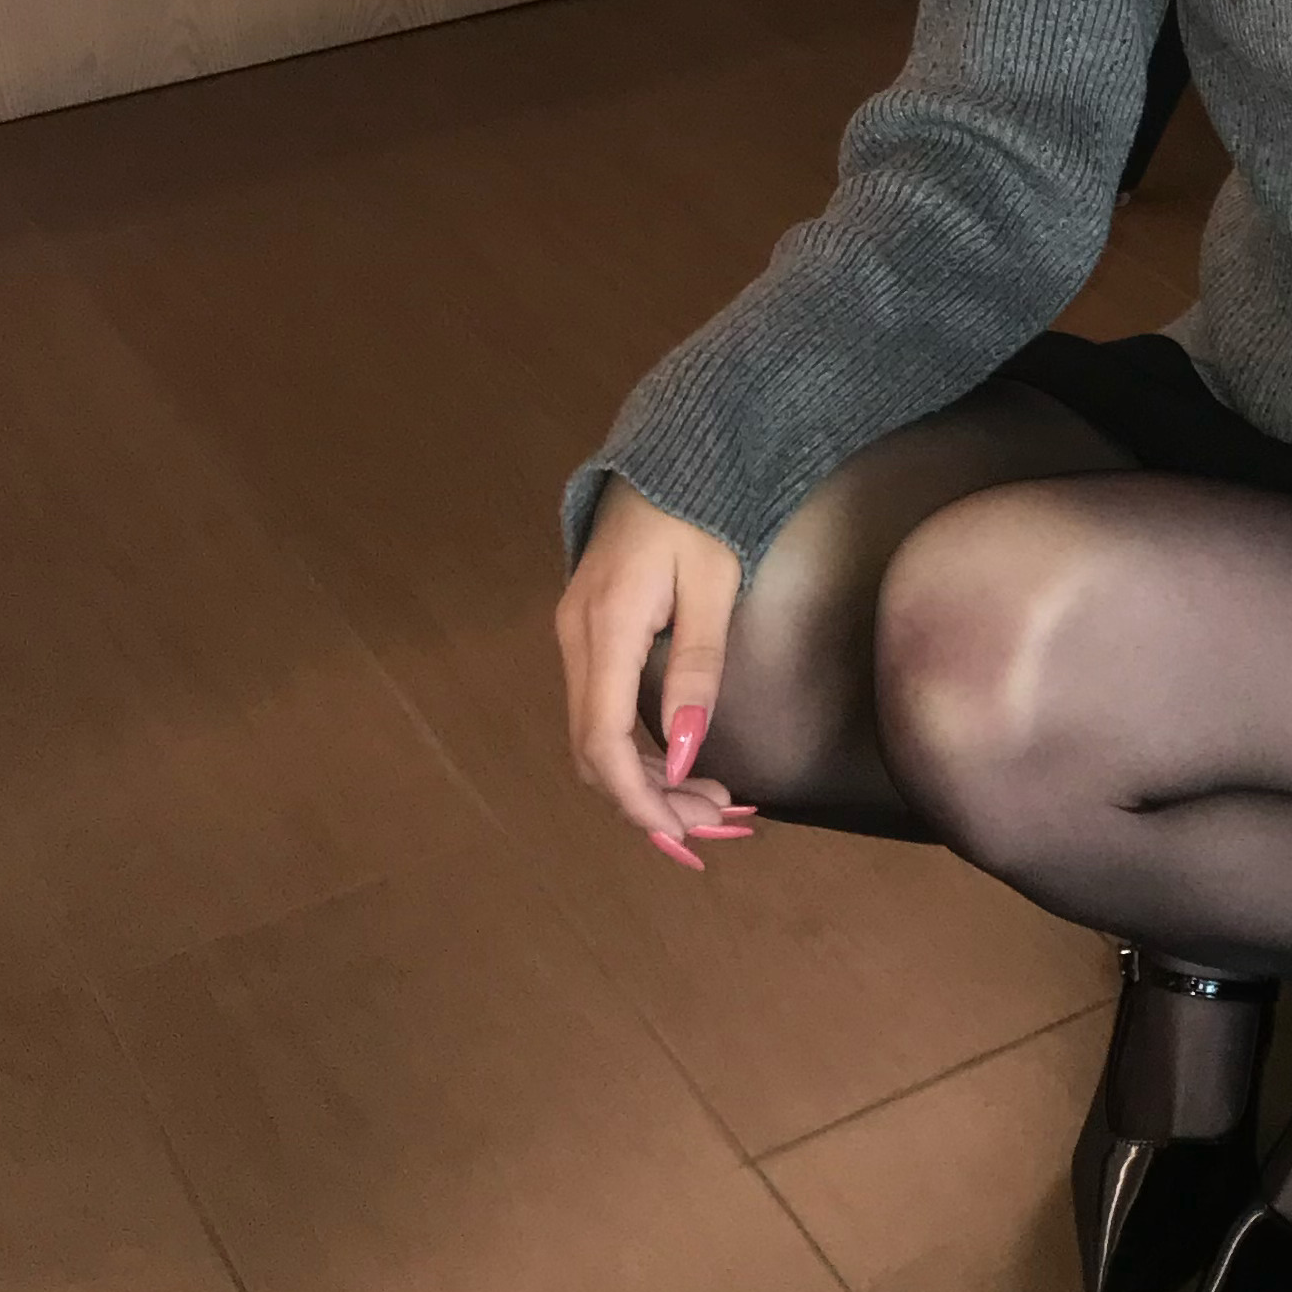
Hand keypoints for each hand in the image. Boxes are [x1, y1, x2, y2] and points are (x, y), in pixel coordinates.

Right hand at [554, 472, 762, 871]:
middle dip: (648, 799)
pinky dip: (636, 749)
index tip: (682, 831)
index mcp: (605, 626)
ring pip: (595, 736)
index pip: (602, 739)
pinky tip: (679, 763)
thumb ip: (696, 666)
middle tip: (715, 821)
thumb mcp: (712, 584)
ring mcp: (576, 637)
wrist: (668, 459)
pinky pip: (600, 710)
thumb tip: (684, 752)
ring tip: (709, 803)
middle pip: (594, 749)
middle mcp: (576, 639)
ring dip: (645, 779)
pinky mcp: (588, 636)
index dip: (636, 797)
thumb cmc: (700, 513)